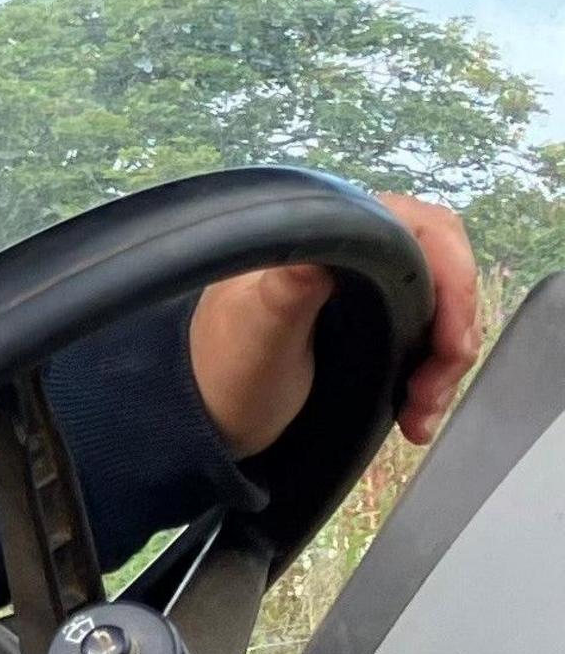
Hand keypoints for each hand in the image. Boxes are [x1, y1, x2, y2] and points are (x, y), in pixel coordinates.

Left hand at [190, 193, 482, 453]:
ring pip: (438, 312)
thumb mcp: (257, 334)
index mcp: (319, 236)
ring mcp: (360, 291)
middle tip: (431, 388)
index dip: (451, 278)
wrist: (203, 426)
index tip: (449, 341)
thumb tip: (324, 247)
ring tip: (420, 413)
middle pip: (439, 272)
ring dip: (443, 364)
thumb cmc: (222, 376)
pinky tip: (417, 416)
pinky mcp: (369, 327)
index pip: (419, 228)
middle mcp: (345, 253)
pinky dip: (431, 378)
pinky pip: (424, 341)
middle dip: (450, 332)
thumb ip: (290, 289)